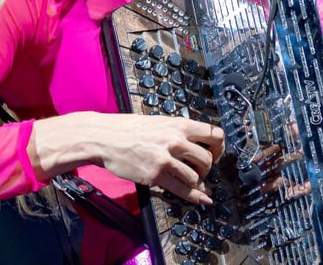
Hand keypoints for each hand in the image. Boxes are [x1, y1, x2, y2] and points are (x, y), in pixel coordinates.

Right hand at [92, 113, 223, 204]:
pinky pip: (182, 190)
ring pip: (196, 176)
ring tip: (192, 183)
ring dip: (198, 183)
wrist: (103, 137)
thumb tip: (194, 147)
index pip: (214, 134)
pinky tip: (201, 200)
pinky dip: (194, 197)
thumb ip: (178, 133)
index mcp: (179, 124)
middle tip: (201, 172)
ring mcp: (165, 159)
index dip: (220, 147)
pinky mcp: (155, 175)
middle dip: (207, 169)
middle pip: (208, 159)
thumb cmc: (128, 129)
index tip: (216, 154)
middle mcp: (175, 140)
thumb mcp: (158, 122)